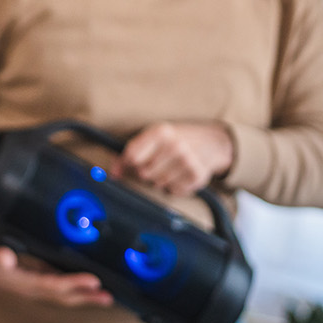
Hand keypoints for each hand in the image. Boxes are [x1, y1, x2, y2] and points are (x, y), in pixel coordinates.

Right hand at [0, 239, 113, 307]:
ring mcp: (34, 288)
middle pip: (63, 296)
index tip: (93, 280)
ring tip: (106, 297)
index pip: (52, 286)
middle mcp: (31, 289)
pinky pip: (60, 290)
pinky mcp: (37, 283)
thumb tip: (6, 258)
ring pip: (63, 296)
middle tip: (108, 295)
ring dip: (85, 298)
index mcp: (21, 283)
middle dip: (85, 296)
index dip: (73, 284)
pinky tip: (88, 289)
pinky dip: (76, 291)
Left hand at [114, 121, 233, 195]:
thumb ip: (129, 153)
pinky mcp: (198, 176)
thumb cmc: (174, 140)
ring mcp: (188, 161)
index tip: (132, 162)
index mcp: (161, 132)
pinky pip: (173, 191)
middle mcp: (176, 145)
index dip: (128, 162)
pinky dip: (174, 186)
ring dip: (160, 180)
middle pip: (143, 173)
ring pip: (157, 184)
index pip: (131, 156)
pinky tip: (180, 174)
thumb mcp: (152, 138)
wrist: (210, 143)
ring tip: (169, 167)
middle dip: (145, 171)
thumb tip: (112, 173)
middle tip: (156, 163)